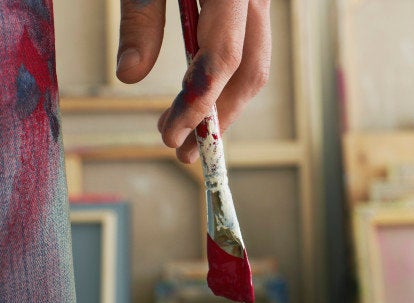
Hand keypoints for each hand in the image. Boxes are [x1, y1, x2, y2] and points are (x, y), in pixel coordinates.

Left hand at [116, 0, 270, 162]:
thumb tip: (129, 75)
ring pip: (254, 65)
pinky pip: (248, 51)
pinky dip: (226, 81)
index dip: (200, 103)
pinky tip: (198, 98)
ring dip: (224, 105)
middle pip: (250, 72)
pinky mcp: (249, 9)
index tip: (171, 136)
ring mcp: (257, 4)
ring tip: (185, 131)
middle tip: (184, 150)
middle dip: (219, 118)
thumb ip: (141, 19)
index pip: (224, 58)